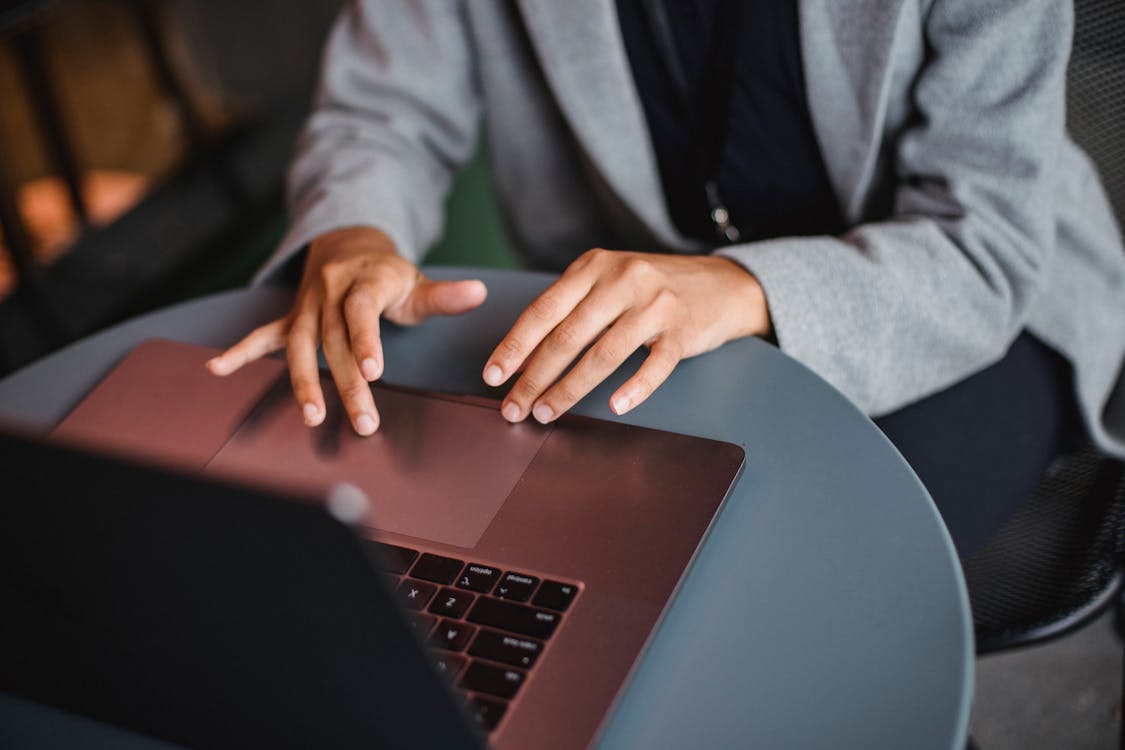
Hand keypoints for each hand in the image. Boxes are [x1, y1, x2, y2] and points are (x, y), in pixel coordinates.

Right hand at [207, 226, 486, 434]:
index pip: (361, 311)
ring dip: (303, 383)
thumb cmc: (388, 274)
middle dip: (347, 384)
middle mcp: (330, 292)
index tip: (372, 370)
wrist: (347, 243)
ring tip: (312, 416)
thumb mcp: (417, 281)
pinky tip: (217, 370)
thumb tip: (480, 292)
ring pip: (300, 346)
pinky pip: (262, 335)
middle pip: (334, 342)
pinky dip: (240, 352)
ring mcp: (306, 306)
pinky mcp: (291, 318)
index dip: (365, 340)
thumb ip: (445, 295)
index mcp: (364, 281)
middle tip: (364, 422)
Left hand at [482, 248, 769, 422]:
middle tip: (514, 408)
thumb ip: (571, 310)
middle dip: (534, 377)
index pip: (544, 310)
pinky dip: (634, 387)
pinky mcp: (683, 331)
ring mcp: (655, 305)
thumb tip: (524, 359)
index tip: (493, 375)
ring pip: (603, 354)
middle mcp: (622, 280)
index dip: (515, 346)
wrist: (722, 284)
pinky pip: (654, 365)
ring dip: (570, 389)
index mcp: (594, 267)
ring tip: (547, 413)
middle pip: (568, 336)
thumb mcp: (608, 282)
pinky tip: (615, 406)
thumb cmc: (653, 288)